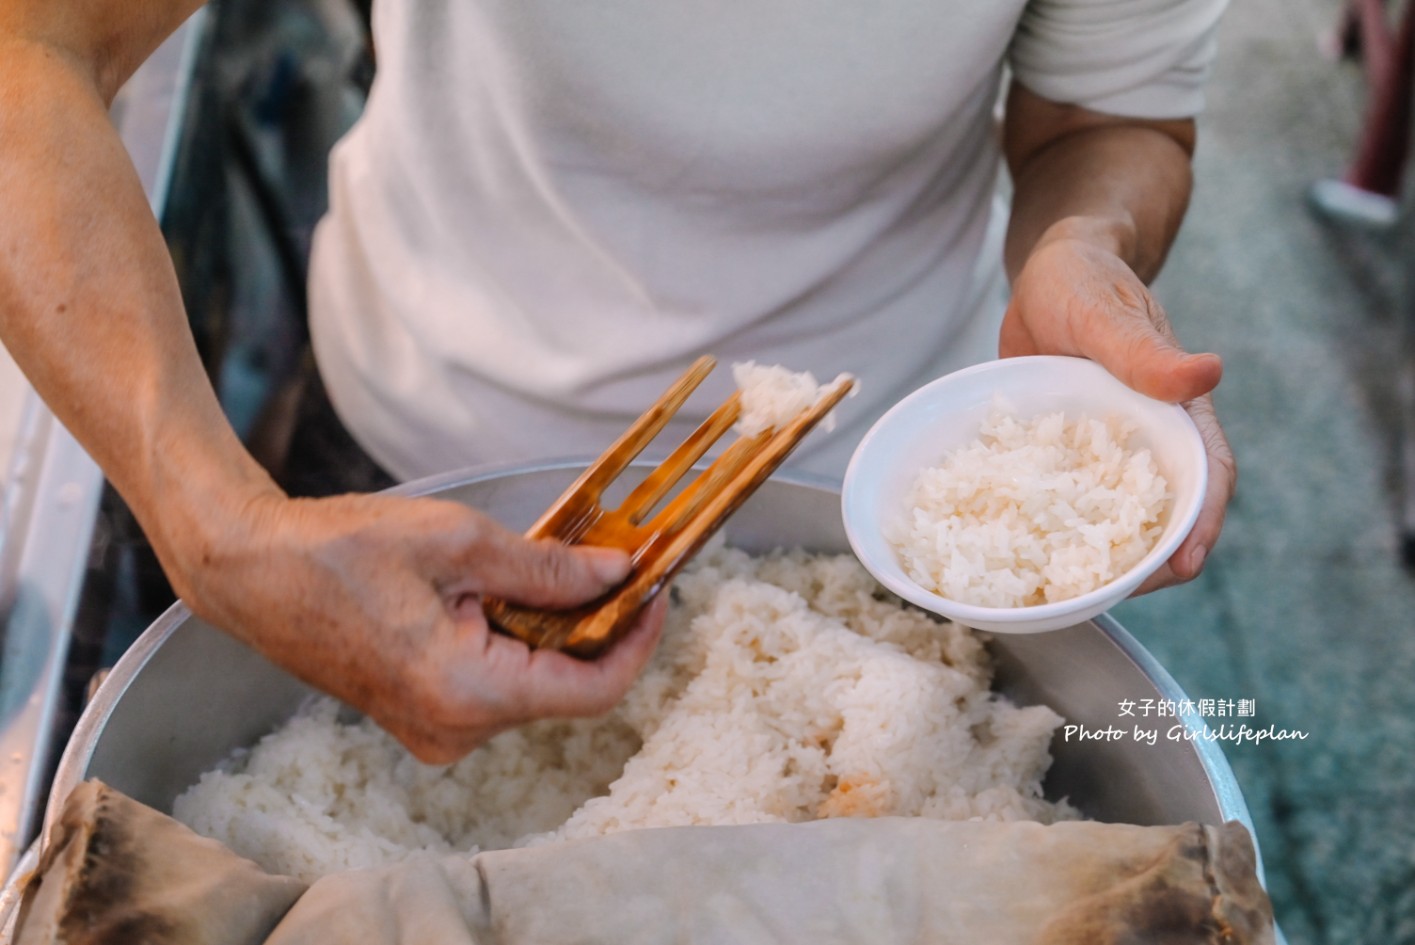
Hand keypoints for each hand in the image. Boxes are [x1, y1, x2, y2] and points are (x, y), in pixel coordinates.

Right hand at [165, 491, 665, 762]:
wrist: (253, 571)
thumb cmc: (341, 550)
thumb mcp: (460, 541)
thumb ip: (549, 568)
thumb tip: (619, 577)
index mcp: (467, 694)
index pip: (592, 690)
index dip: (638, 641)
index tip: (659, 592)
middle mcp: (455, 731)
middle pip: (564, 687)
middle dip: (598, 625)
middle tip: (619, 563)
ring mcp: (436, 731)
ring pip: (533, 685)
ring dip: (558, 629)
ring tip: (563, 565)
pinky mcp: (424, 715)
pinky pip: (497, 685)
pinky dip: (521, 640)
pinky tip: (517, 591)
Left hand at [1000, 231, 1235, 592]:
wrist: (1044, 277)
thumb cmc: (1083, 281)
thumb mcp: (1104, 312)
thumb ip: (1145, 351)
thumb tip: (1207, 376)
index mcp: (1176, 410)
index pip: (1207, 475)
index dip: (1200, 523)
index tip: (1185, 564)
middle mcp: (1147, 439)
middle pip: (1163, 512)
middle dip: (1146, 560)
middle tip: (1109, 597)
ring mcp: (1105, 454)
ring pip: (1110, 516)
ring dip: (1095, 552)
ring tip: (1064, 591)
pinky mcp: (1064, 457)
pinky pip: (1062, 500)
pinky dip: (1048, 527)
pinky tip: (1017, 553)